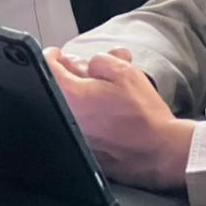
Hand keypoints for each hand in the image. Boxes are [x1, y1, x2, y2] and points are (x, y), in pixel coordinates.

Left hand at [44, 46, 193, 191]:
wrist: (158, 150)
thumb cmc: (142, 114)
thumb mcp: (124, 73)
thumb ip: (100, 60)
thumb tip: (90, 63)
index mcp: (72, 96)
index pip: (46, 67)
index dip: (53, 56)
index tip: (59, 54)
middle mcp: (68, 117)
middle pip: (59, 85)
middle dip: (74, 72)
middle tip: (92, 70)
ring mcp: (76, 135)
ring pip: (72, 103)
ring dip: (84, 92)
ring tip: (108, 90)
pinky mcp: (86, 148)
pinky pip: (82, 122)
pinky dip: (91, 112)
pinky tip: (110, 110)